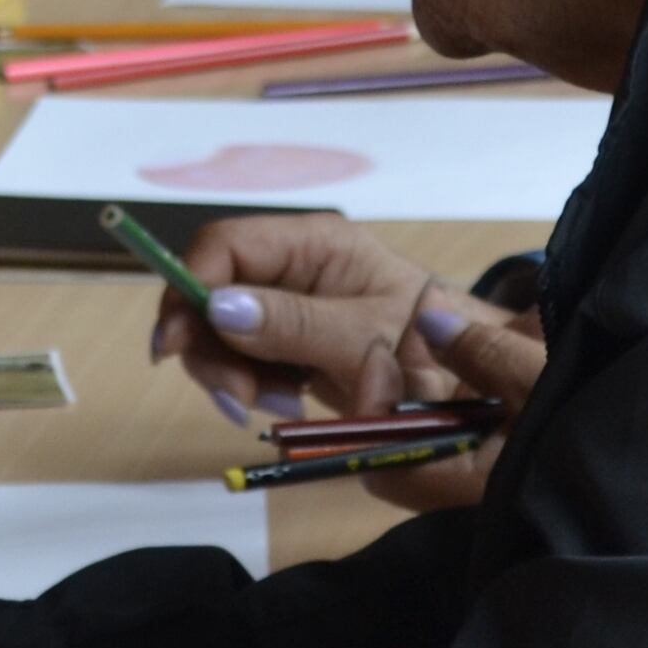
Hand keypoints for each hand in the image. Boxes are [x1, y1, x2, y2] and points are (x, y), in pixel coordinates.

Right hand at [151, 216, 545, 512]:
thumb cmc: (436, 344)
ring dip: (233, 373)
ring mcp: (289, 302)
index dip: (188, 289)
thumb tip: (218, 308)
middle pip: (210, 292)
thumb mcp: (367, 335)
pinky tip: (286, 402)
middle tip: (239, 400)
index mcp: (312, 243)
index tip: (172, 347)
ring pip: (220, 330)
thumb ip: (295, 323)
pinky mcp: (290, 338)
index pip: (223, 247)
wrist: (475, 380)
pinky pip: (245, 355)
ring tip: (279, 404)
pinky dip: (253, 384)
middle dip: (211, 348)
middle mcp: (292, 265)